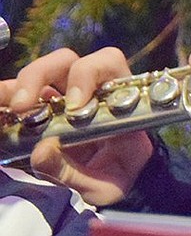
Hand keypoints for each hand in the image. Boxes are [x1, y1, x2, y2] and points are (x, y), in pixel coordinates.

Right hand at [0, 47, 153, 204]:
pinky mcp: (39, 112)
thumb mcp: (103, 187)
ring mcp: (62, 100)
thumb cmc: (113, 181)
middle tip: (24, 106)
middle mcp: (89, 92)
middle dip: (42, 74)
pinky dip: (4, 102)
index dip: (88, 75)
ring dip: (17, 87)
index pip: (109, 64)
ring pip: (39, 74)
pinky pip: (16, 97)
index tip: (73, 105)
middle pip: (67, 61)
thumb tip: (42, 150)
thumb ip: (74, 173)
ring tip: (6, 109)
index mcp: (117, 102)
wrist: (104, 190)